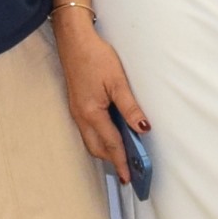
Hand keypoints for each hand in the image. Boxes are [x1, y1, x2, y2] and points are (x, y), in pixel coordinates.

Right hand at [54, 7, 148, 177]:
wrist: (74, 41)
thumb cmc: (95, 57)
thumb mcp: (117, 82)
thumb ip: (130, 108)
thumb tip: (143, 129)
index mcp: (91, 113)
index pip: (111, 144)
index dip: (122, 161)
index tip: (130, 177)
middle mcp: (81, 117)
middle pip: (97, 148)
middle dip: (112, 160)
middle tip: (129, 171)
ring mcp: (77, 112)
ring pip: (91, 141)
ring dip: (106, 151)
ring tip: (122, 157)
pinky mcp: (77, 105)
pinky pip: (88, 131)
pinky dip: (100, 139)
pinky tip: (110, 136)